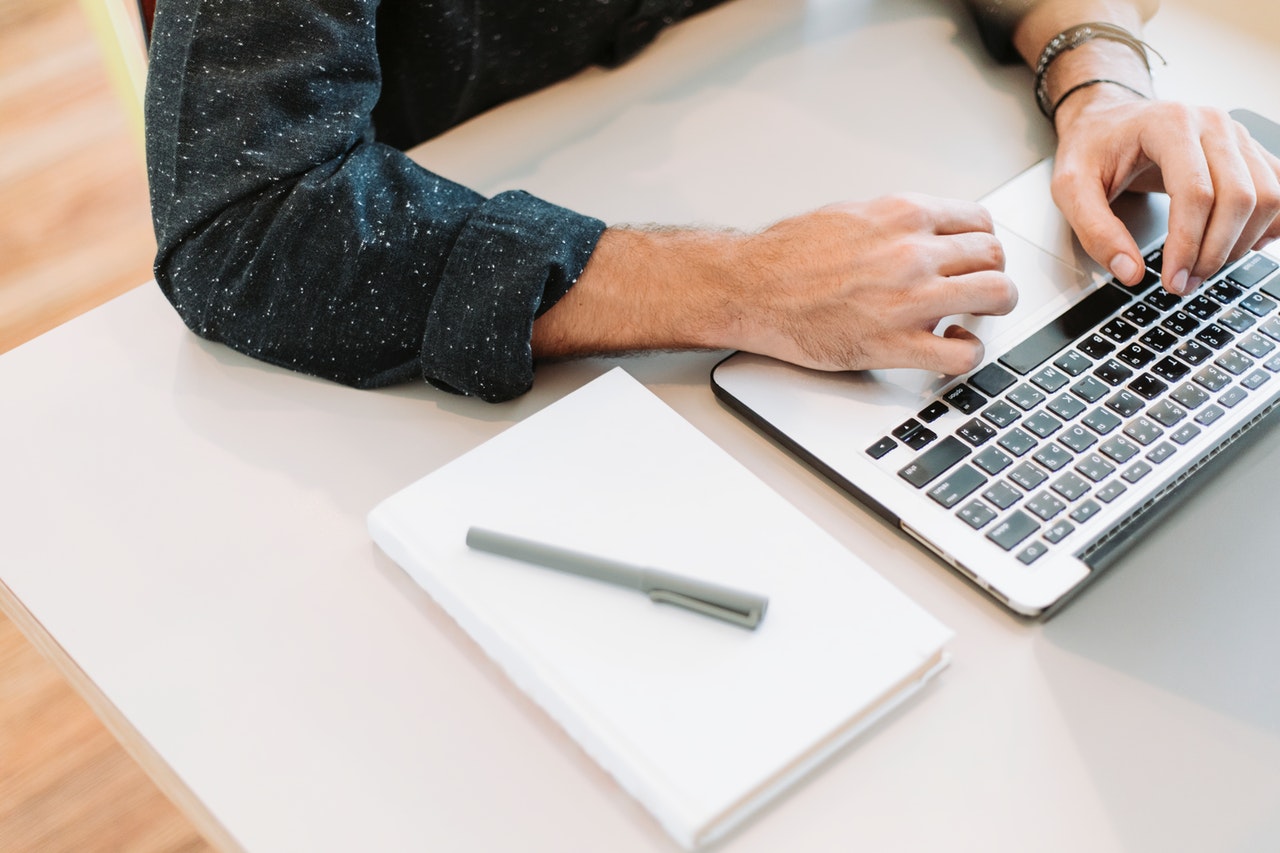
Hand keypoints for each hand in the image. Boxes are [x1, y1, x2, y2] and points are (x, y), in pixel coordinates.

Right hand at [534, 194, 1016, 375]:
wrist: (750, 288)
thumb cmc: (785, 256)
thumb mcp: (850, 215)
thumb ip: (897, 223)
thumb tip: (925, 234)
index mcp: (903, 214)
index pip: (980, 221)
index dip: (981, 244)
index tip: (973, 258)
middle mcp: (914, 251)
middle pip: (993, 257)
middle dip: (989, 275)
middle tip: (975, 290)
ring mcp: (910, 298)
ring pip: (996, 296)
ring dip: (991, 310)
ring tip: (970, 319)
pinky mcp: (896, 344)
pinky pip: (963, 353)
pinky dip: (966, 354)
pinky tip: (948, 349)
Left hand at [1050, 91, 1279, 294]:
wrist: (1108, 119)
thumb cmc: (1091, 147)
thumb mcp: (1070, 187)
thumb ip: (1095, 231)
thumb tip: (1129, 273)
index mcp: (1170, 125)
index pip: (1196, 193)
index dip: (1188, 245)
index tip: (1171, 280)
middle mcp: (1213, 125)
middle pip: (1240, 197)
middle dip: (1215, 251)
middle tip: (1184, 284)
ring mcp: (1236, 136)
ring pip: (1267, 196)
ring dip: (1240, 243)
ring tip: (1201, 268)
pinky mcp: (1248, 152)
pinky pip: (1278, 190)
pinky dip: (1266, 224)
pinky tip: (1236, 245)